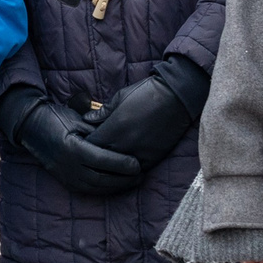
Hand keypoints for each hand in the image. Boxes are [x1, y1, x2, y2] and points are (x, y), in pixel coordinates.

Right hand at [4, 94, 140, 196]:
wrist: (31, 127)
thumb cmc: (56, 118)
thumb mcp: (78, 120)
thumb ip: (98, 131)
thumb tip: (121, 139)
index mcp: (72, 148)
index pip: (102, 160)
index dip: (121, 164)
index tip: (137, 164)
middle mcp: (68, 166)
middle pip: (101, 178)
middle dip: (123, 179)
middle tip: (141, 176)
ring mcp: (65, 175)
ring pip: (95, 188)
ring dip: (116, 187)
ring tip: (133, 182)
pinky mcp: (65, 181)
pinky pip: (87, 190)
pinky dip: (104, 189)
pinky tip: (116, 185)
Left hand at [88, 60, 206, 167]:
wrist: (176, 97)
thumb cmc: (146, 92)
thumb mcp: (120, 97)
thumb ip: (102, 112)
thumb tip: (86, 119)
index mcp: (114, 127)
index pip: (91, 144)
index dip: (86, 143)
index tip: (87, 140)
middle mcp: (124, 143)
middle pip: (102, 159)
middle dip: (97, 155)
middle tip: (96, 151)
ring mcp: (139, 153)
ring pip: (118, 168)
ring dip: (113, 164)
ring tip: (110, 159)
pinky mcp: (152, 158)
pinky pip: (135, 169)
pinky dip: (129, 167)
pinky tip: (127, 162)